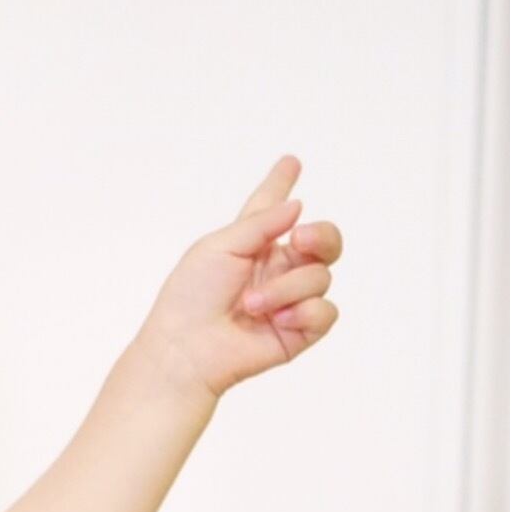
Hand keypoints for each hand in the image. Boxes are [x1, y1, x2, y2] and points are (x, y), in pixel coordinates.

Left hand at [134, 154, 342, 400]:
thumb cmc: (190, 298)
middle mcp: (276, 269)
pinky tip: (277, 320)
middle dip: (321, 235)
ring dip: (286, 288)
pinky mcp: (297, 332)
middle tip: (300, 237)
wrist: (186, 348)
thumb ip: (261, 223)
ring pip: (320, 277)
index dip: (281, 186)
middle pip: (324, 241)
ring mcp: (289, 301)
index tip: (289, 162)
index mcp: (252, 245)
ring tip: (251, 305)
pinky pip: (326, 312)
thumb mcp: (219, 246)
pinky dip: (304, 312)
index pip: (273, 212)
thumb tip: (298, 206)